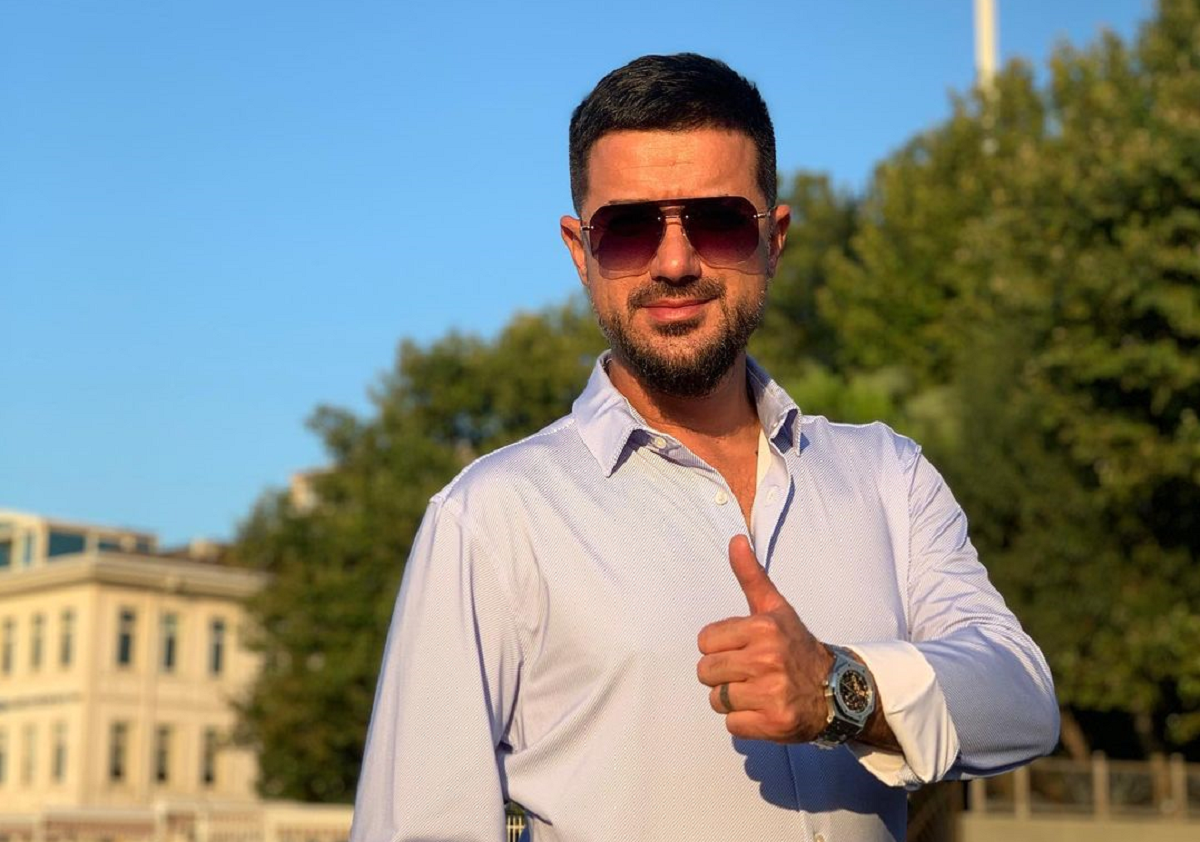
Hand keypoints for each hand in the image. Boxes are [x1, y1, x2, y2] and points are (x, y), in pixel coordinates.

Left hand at [696, 535, 832, 741]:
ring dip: (732, 699)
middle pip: (706, 672)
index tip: (742, 649)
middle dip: (722, 674)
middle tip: (749, 673)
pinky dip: (744, 721)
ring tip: (757, 691)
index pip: (704, 641)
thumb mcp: (775, 609)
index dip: (719, 647)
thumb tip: (735, 539)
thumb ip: (751, 576)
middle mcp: (767, 659)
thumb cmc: (796, 646)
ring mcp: (771, 693)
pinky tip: (764, 710)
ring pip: (717, 700)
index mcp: (763, 628)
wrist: (837, 690)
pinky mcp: (774, 723)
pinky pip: (732, 724)